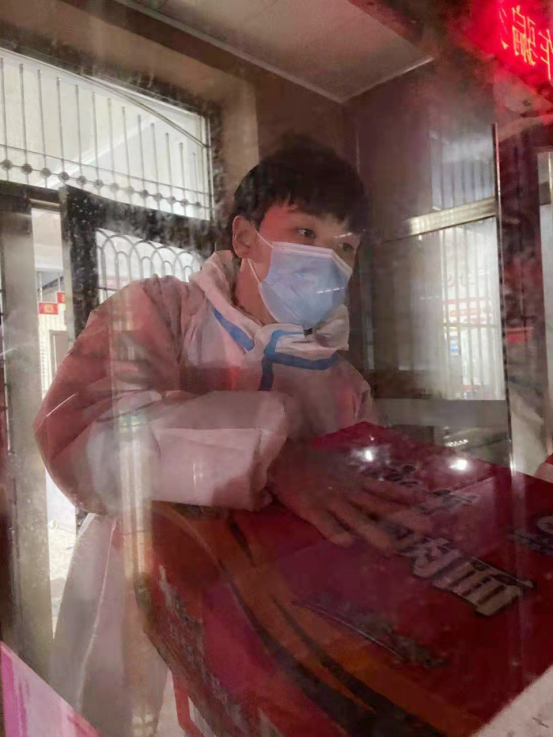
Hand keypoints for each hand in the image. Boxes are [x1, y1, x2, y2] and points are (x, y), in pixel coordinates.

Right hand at [268, 442, 430, 551]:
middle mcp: (348, 491)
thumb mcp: (337, 463)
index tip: (429, 502)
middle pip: (379, 505)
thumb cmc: (308, 461)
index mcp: (354, 480)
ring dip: (374, 532)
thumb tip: (369, 480)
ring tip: (391, 547)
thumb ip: (353, 474)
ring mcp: (330, 500)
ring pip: (356, 518)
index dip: (406, 496)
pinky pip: (325, 522)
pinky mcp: (311, 508)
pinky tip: (347, 544)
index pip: (384, 489)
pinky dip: (336, 532)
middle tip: (428, 528)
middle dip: (404, 516)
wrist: (281, 456)